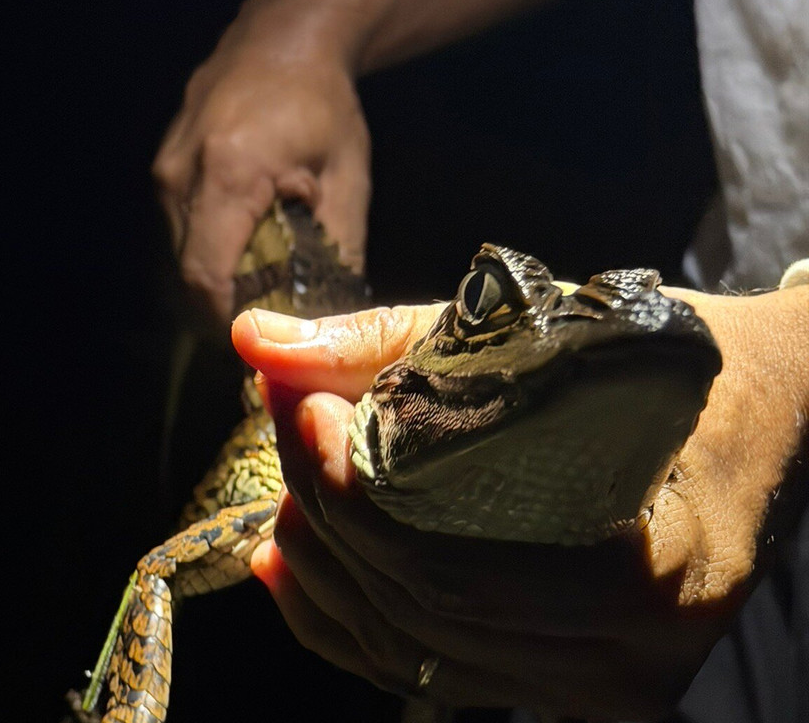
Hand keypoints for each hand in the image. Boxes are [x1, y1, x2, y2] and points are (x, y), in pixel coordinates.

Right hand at [153, 0, 370, 321]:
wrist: (284, 36)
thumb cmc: (324, 104)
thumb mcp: (347, 178)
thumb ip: (341, 249)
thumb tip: (336, 314)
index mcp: (229, 174)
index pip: (206, 276)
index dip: (226, 322)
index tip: (257, 345)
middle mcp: (182, 173)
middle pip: (188, 271)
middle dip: (223, 307)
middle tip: (265, 324)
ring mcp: (165, 167)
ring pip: (180, 252)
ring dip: (214, 278)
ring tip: (257, 286)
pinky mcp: (163, 164)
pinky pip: (179, 226)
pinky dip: (207, 249)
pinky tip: (242, 248)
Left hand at [231, 286, 808, 717]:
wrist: (763, 416)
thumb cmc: (672, 365)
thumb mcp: (546, 330)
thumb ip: (386, 339)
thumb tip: (255, 339)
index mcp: (653, 568)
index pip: (449, 563)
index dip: (350, 492)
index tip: (301, 407)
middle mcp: (629, 654)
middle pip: (419, 608)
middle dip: (326, 514)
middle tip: (286, 426)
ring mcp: (596, 683)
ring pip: (411, 652)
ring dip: (324, 570)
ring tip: (286, 489)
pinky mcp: (565, 678)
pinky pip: (428, 670)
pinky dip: (344, 621)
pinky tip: (290, 565)